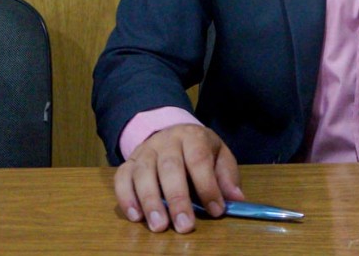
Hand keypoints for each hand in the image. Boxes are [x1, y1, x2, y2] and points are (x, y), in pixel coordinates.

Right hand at [114, 124, 244, 233]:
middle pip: (170, 168)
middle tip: (184, 226)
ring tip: (159, 226)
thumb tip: (237, 199)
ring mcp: (145, 151)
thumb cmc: (199, 150)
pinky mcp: (128, 162)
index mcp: (193, 137)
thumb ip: (227, 176)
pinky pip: (121, 178)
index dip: (207, 186)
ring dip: (150, 201)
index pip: (199, 160)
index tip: (215, 210)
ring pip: (143, 173)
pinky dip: (126, 197)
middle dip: (177, 199)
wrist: (173, 132)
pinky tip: (135, 216)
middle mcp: (166, 141)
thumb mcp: (219, 156)